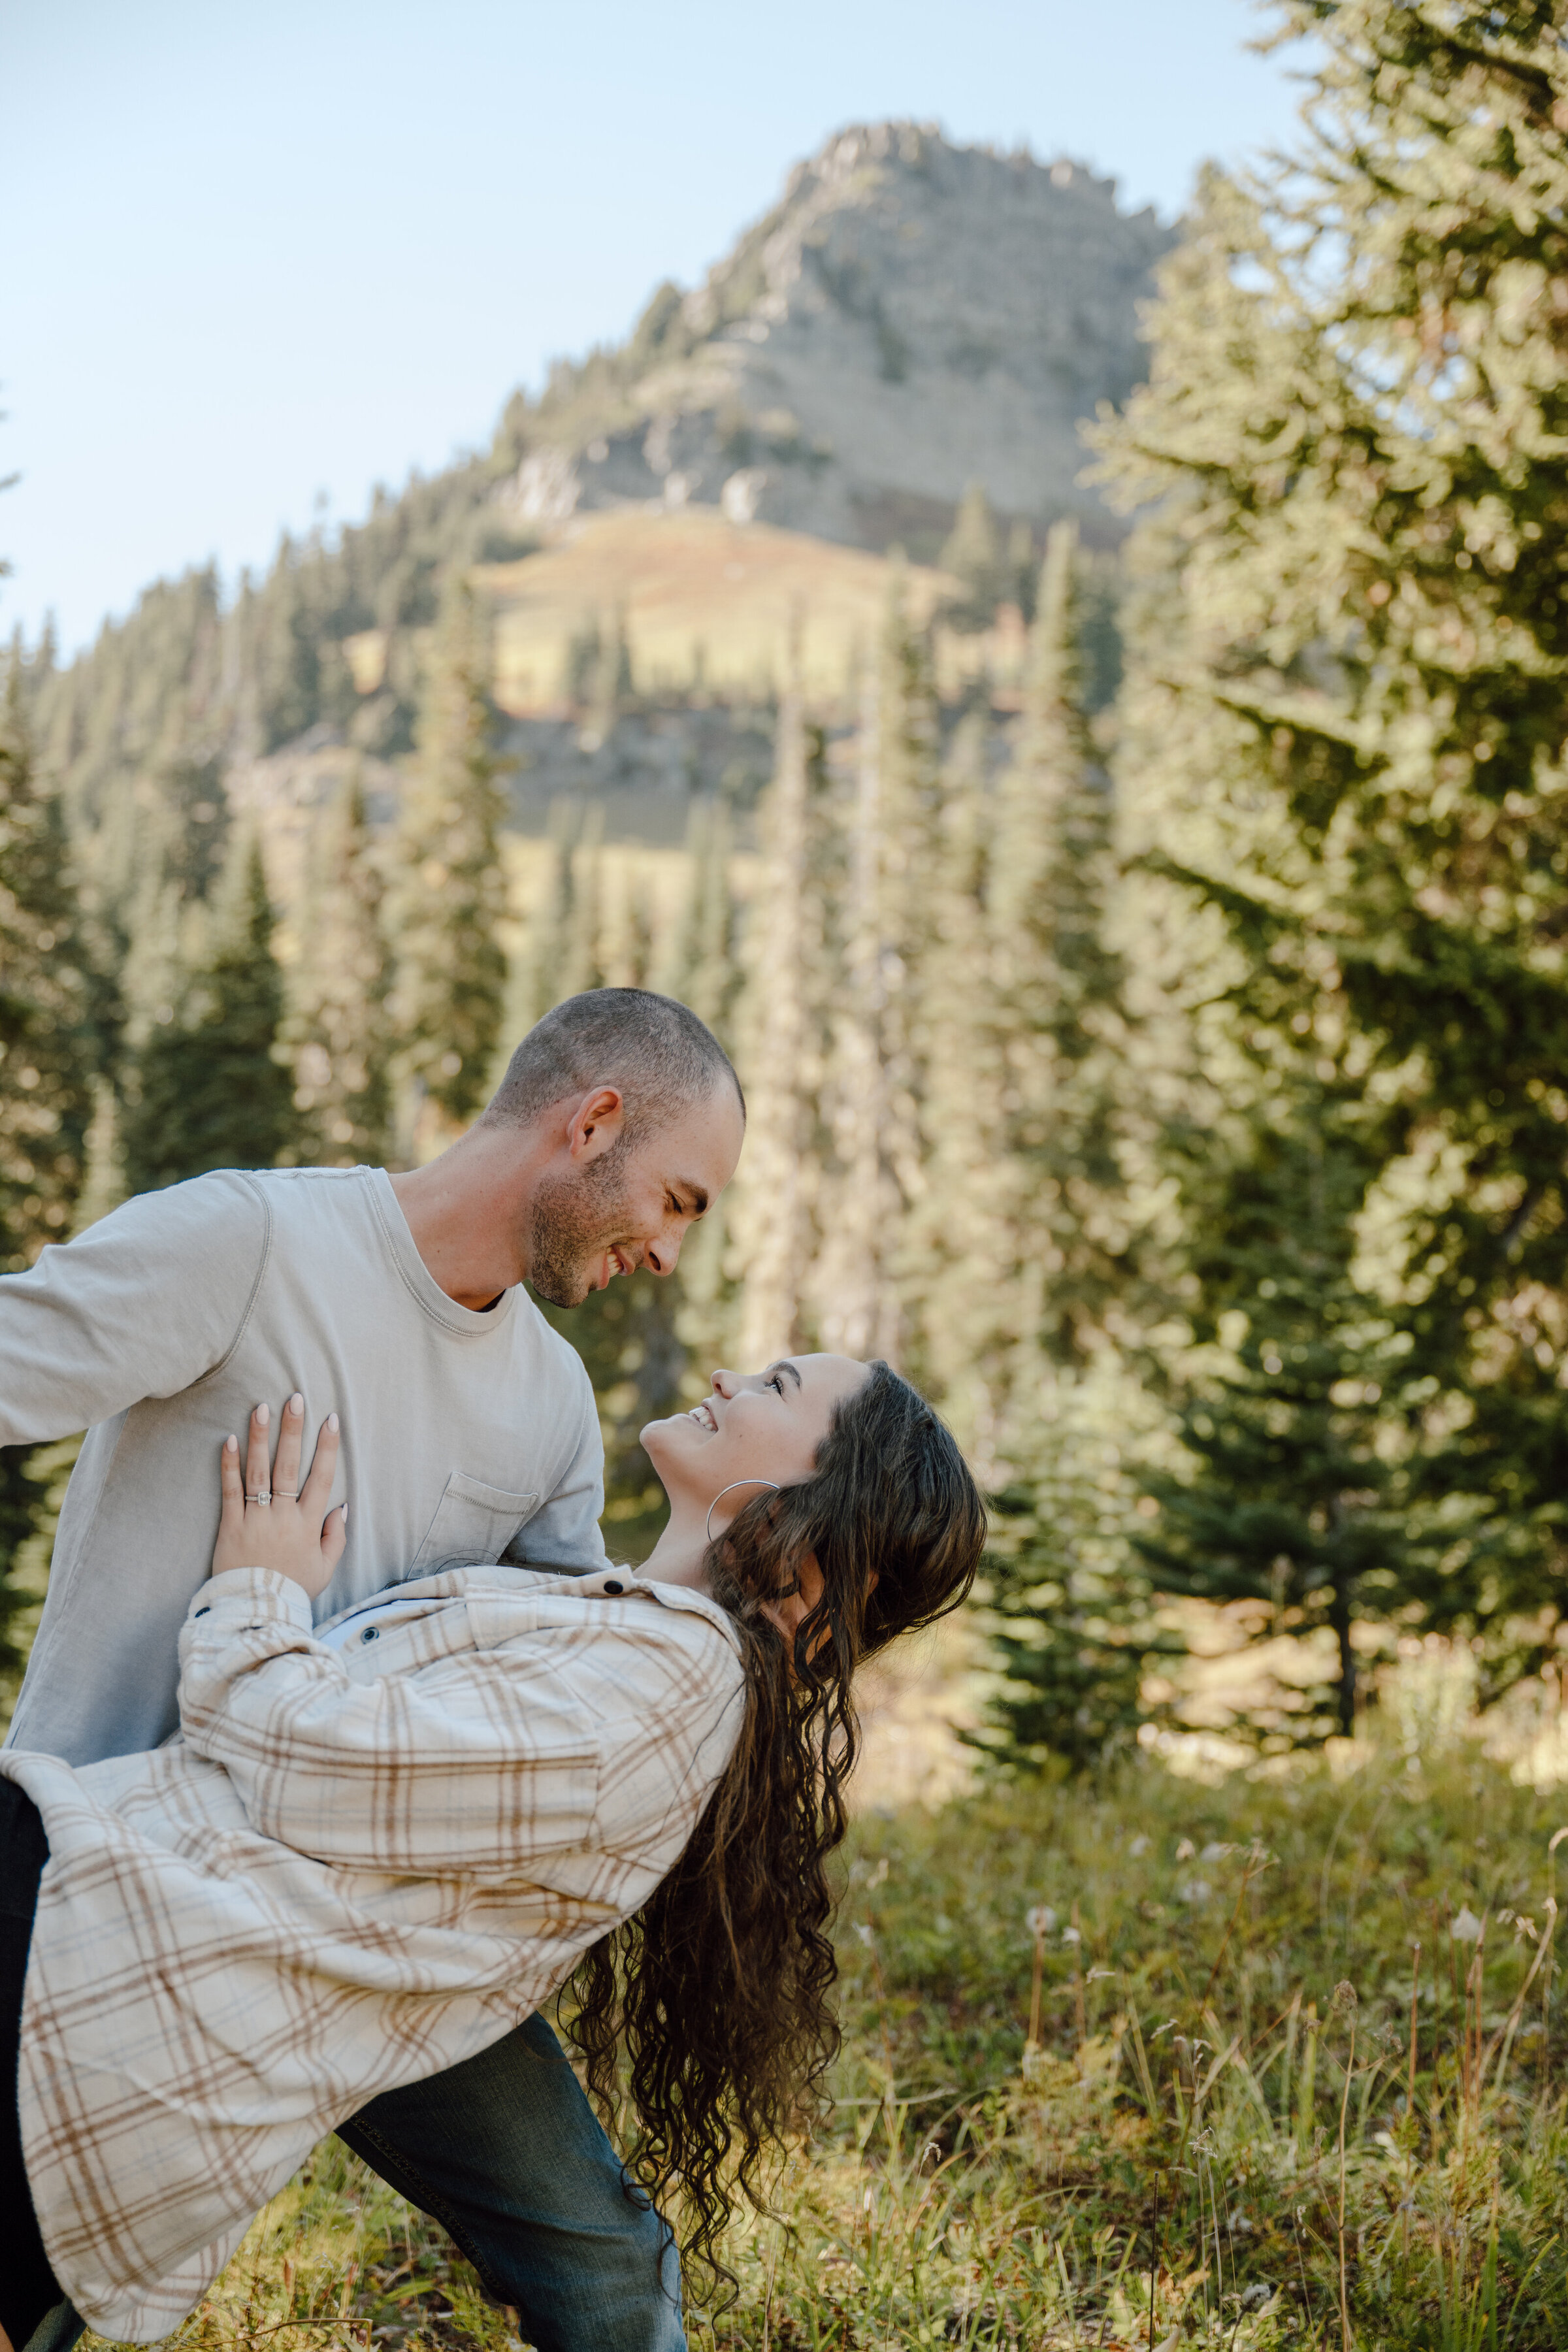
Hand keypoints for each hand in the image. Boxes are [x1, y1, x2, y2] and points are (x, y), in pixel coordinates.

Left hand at [213, 1393, 346, 1601]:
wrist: (256, 1612)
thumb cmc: (292, 1590)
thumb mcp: (325, 1569)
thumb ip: (335, 1537)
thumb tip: (342, 1507)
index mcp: (309, 1524)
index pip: (322, 1478)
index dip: (327, 1447)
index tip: (331, 1419)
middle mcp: (284, 1516)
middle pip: (290, 1466)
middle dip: (293, 1430)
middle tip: (294, 1398)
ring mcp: (255, 1519)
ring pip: (259, 1472)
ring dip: (260, 1438)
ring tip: (260, 1407)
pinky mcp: (230, 1526)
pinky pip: (229, 1491)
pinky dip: (229, 1465)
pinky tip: (230, 1440)